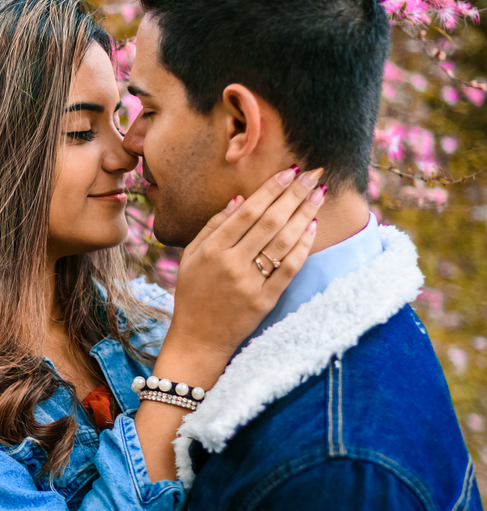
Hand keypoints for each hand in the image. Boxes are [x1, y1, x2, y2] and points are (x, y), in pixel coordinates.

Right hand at [159, 166, 324, 386]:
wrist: (199, 339)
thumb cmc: (193, 294)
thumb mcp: (191, 257)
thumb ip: (213, 227)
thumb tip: (239, 200)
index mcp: (212, 251)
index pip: (247, 213)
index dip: (270, 190)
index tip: (288, 171)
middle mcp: (231, 264)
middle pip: (269, 222)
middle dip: (294, 195)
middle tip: (312, 175)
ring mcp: (250, 283)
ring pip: (283, 242)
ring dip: (304, 214)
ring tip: (318, 194)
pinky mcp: (266, 300)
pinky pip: (289, 269)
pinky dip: (302, 247)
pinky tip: (312, 227)